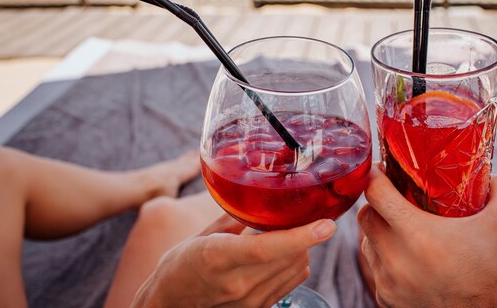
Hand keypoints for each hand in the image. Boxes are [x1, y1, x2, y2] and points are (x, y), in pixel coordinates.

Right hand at [131, 214, 335, 307]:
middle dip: (305, 234)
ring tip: (290, 234)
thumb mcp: (201, 236)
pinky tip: (285, 253)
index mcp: (219, 258)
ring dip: (301, 249)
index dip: (300, 236)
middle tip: (307, 215)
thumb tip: (257, 199)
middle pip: (289, 257)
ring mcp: (249, 301)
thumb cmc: (180, 266)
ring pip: (295, 269)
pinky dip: (296, 264)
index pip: (266, 249)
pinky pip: (291, 283)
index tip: (326, 225)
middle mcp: (238, 283)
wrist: (170, 304)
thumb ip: (233, 220)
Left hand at [357, 166, 496, 307]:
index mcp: (417, 235)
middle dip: (377, 203)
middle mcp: (395, 260)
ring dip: (379, 231)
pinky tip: (408, 257)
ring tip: (404, 228)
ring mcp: (388, 283)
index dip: (376, 176)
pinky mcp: (387, 300)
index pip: (375, 194)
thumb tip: (488, 173)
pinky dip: (385, 258)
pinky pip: (376, 269)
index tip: (383, 170)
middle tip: (396, 198)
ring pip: (366, 243)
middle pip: (365, 216)